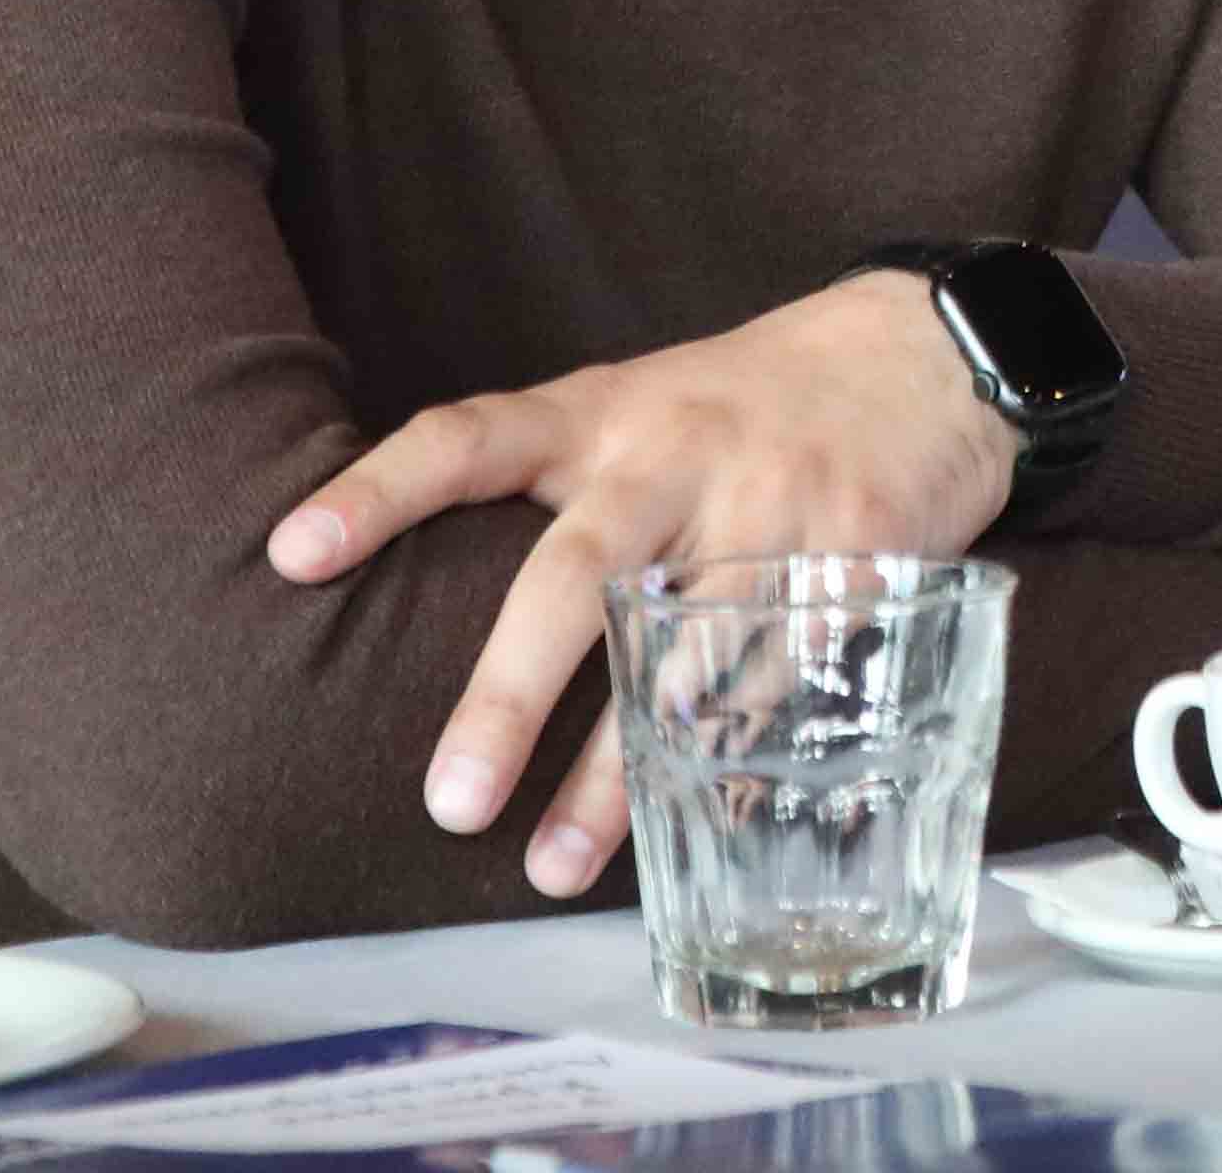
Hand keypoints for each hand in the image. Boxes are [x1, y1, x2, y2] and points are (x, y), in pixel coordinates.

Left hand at [267, 271, 1021, 896]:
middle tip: (451, 804)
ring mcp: (772, 506)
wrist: (929, 354)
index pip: (470, 436)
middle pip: (576, 574)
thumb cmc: (748, 403)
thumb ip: (551, 486)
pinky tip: (700, 819)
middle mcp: (678, 456)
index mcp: (606, 413)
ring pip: (680, 657)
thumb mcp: (641, 406)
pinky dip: (737, 756)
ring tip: (555, 867)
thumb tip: (414, 605)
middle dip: (511, 695)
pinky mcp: (856, 557)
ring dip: (618, 776)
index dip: (379, 490)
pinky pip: (786, 678)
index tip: (292, 555)